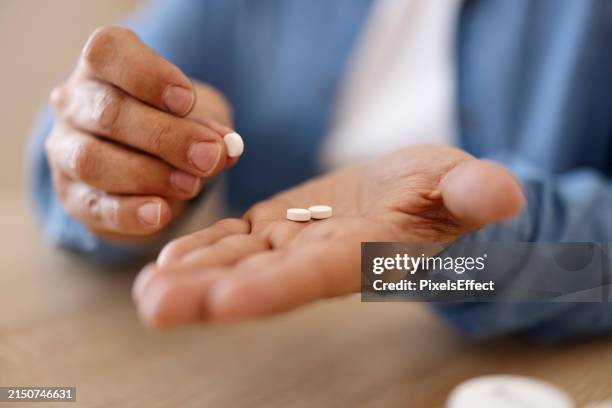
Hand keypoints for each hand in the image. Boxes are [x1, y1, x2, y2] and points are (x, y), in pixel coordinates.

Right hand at [45, 26, 239, 241]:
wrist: (148, 165)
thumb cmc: (172, 123)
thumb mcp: (197, 114)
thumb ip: (208, 127)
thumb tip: (225, 148)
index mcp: (102, 65)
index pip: (108, 52)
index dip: (148, 75)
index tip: (187, 100)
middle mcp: (74, 102)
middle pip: (108, 113)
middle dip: (165, 137)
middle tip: (208, 156)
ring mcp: (65, 149)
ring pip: (93, 161)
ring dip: (148, 175)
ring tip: (192, 185)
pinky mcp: (72, 195)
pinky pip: (93, 206)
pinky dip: (128, 212)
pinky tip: (160, 214)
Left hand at [133, 145, 523, 326]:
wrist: (410, 192)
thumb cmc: (441, 192)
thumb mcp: (461, 184)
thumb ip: (474, 192)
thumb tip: (504, 193)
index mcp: (360, 254)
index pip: (314, 276)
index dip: (273, 288)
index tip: (227, 303)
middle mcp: (317, 258)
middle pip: (259, 279)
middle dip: (209, 294)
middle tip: (156, 306)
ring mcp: (291, 242)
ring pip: (237, 261)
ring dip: (192, 275)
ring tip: (148, 289)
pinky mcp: (275, 224)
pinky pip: (235, 239)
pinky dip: (205, 247)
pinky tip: (170, 258)